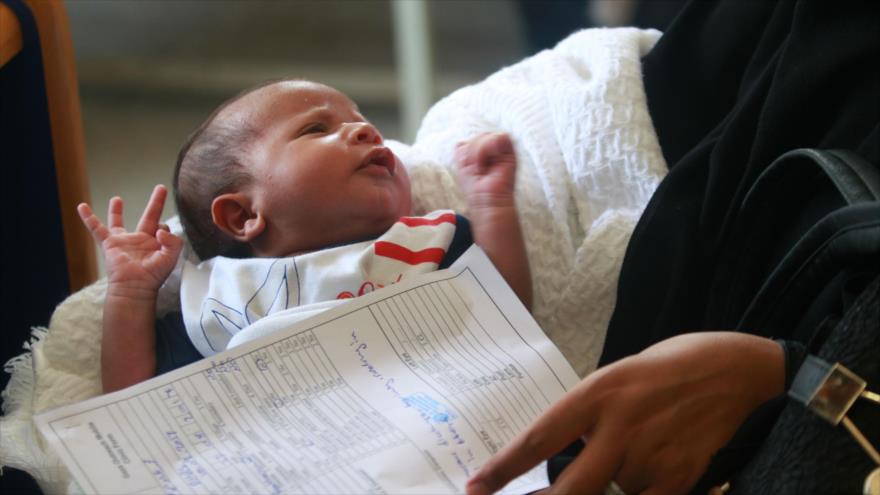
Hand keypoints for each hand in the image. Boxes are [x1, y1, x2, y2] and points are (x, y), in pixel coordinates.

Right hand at [78, 185, 182, 297]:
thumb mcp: (171, 257)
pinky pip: (96, 228)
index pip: (163, 227)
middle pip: (149, 216)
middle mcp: (140, 240)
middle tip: (161, 188)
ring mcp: (124, 241)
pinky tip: (82, 207)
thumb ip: (173, 241)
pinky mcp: (109, 244)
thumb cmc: (154, 276)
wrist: (135, 287)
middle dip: (155, 202)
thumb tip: (161, 229)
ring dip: (116, 211)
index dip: (165, 228)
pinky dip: (88, 218)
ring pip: (118, 222)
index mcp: (156, 242)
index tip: (161, 235)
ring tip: (117, 199)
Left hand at [455, 132, 517, 210]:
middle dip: (472, 151)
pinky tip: (490, 163)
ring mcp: (502, 150)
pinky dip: (489, 149)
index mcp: (480, 151)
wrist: (487, 200)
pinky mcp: (511, 153)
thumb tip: (480, 138)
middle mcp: (492, 149)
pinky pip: (500, 137)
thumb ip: (465, 146)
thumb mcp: (462, 163)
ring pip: (487, 135)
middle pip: (479, 135)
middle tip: (476, 169)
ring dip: (479, 152)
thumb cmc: (475, 187)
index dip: (466, 151)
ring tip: (482, 167)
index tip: (469, 167)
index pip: (469, 139)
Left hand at [466, 332, 784, 494]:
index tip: (476, 486)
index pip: (539, 438)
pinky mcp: (679, 477)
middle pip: (569, 488)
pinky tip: (650, 467)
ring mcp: (650, 455)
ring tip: (641, 447)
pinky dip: (637, 492)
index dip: (504, 467)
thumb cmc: (670, 368)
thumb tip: (562, 454)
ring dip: (611, 486)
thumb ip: (589, 416)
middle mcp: (618, 425)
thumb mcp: (618, 377)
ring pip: (610, 494)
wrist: (736, 369)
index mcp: (596, 392)